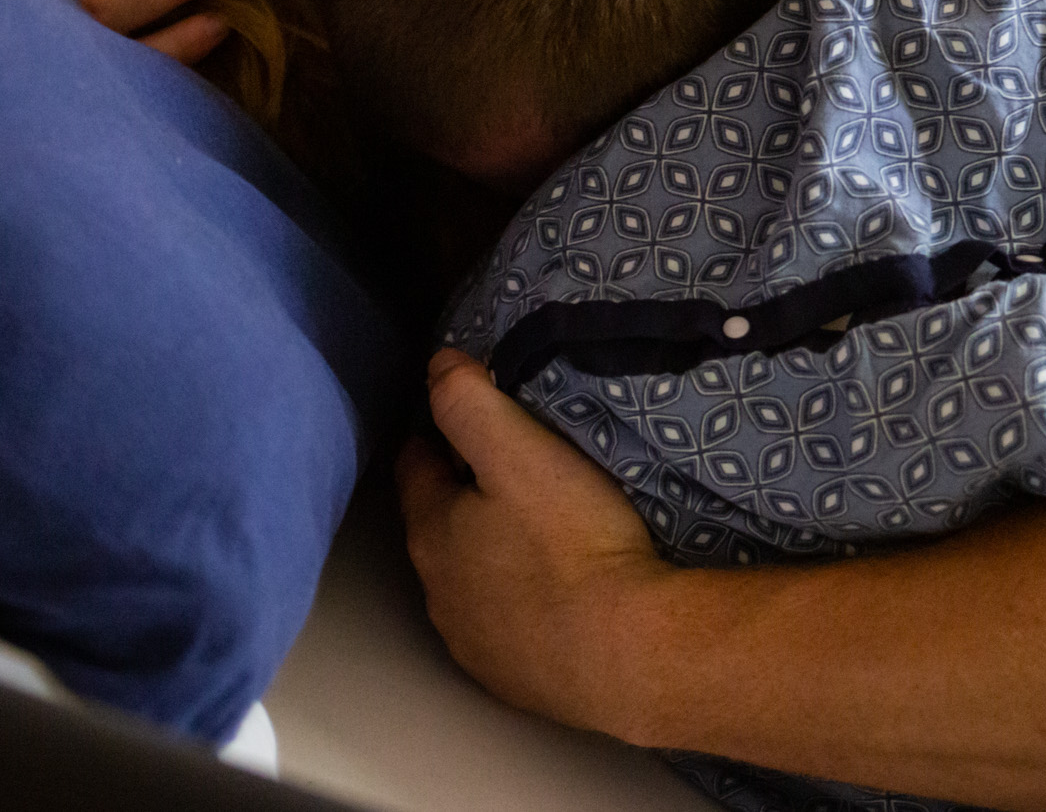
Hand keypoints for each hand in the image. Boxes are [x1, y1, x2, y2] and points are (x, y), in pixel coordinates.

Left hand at [398, 350, 674, 735]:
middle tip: (510, 470)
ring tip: (537, 533)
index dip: (437, 434)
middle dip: (462, 496)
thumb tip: (437, 366)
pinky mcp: (511, 680)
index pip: (415, 466)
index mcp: (432, 530)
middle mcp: (439, 591)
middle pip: (439, 526)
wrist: (629, 654)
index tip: (464, 416)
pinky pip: (503, 629)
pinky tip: (553, 595)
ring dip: (490, 556)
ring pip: (469, 581)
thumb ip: (469, 402)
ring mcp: (473, 642)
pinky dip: (518, 606)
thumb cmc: (573, 543)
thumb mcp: (520, 451)